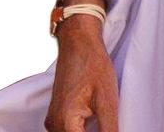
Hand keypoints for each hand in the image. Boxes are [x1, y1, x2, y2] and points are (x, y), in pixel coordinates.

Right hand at [45, 16, 119, 131]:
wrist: (79, 41)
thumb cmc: (92, 63)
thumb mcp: (107, 99)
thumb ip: (109, 129)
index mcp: (65, 123)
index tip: (110, 127)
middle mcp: (54, 125)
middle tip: (107, 120)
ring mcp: (53, 120)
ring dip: (89, 131)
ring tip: (102, 117)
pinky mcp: (57, 114)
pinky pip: (69, 130)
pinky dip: (83, 129)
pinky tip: (96, 120)